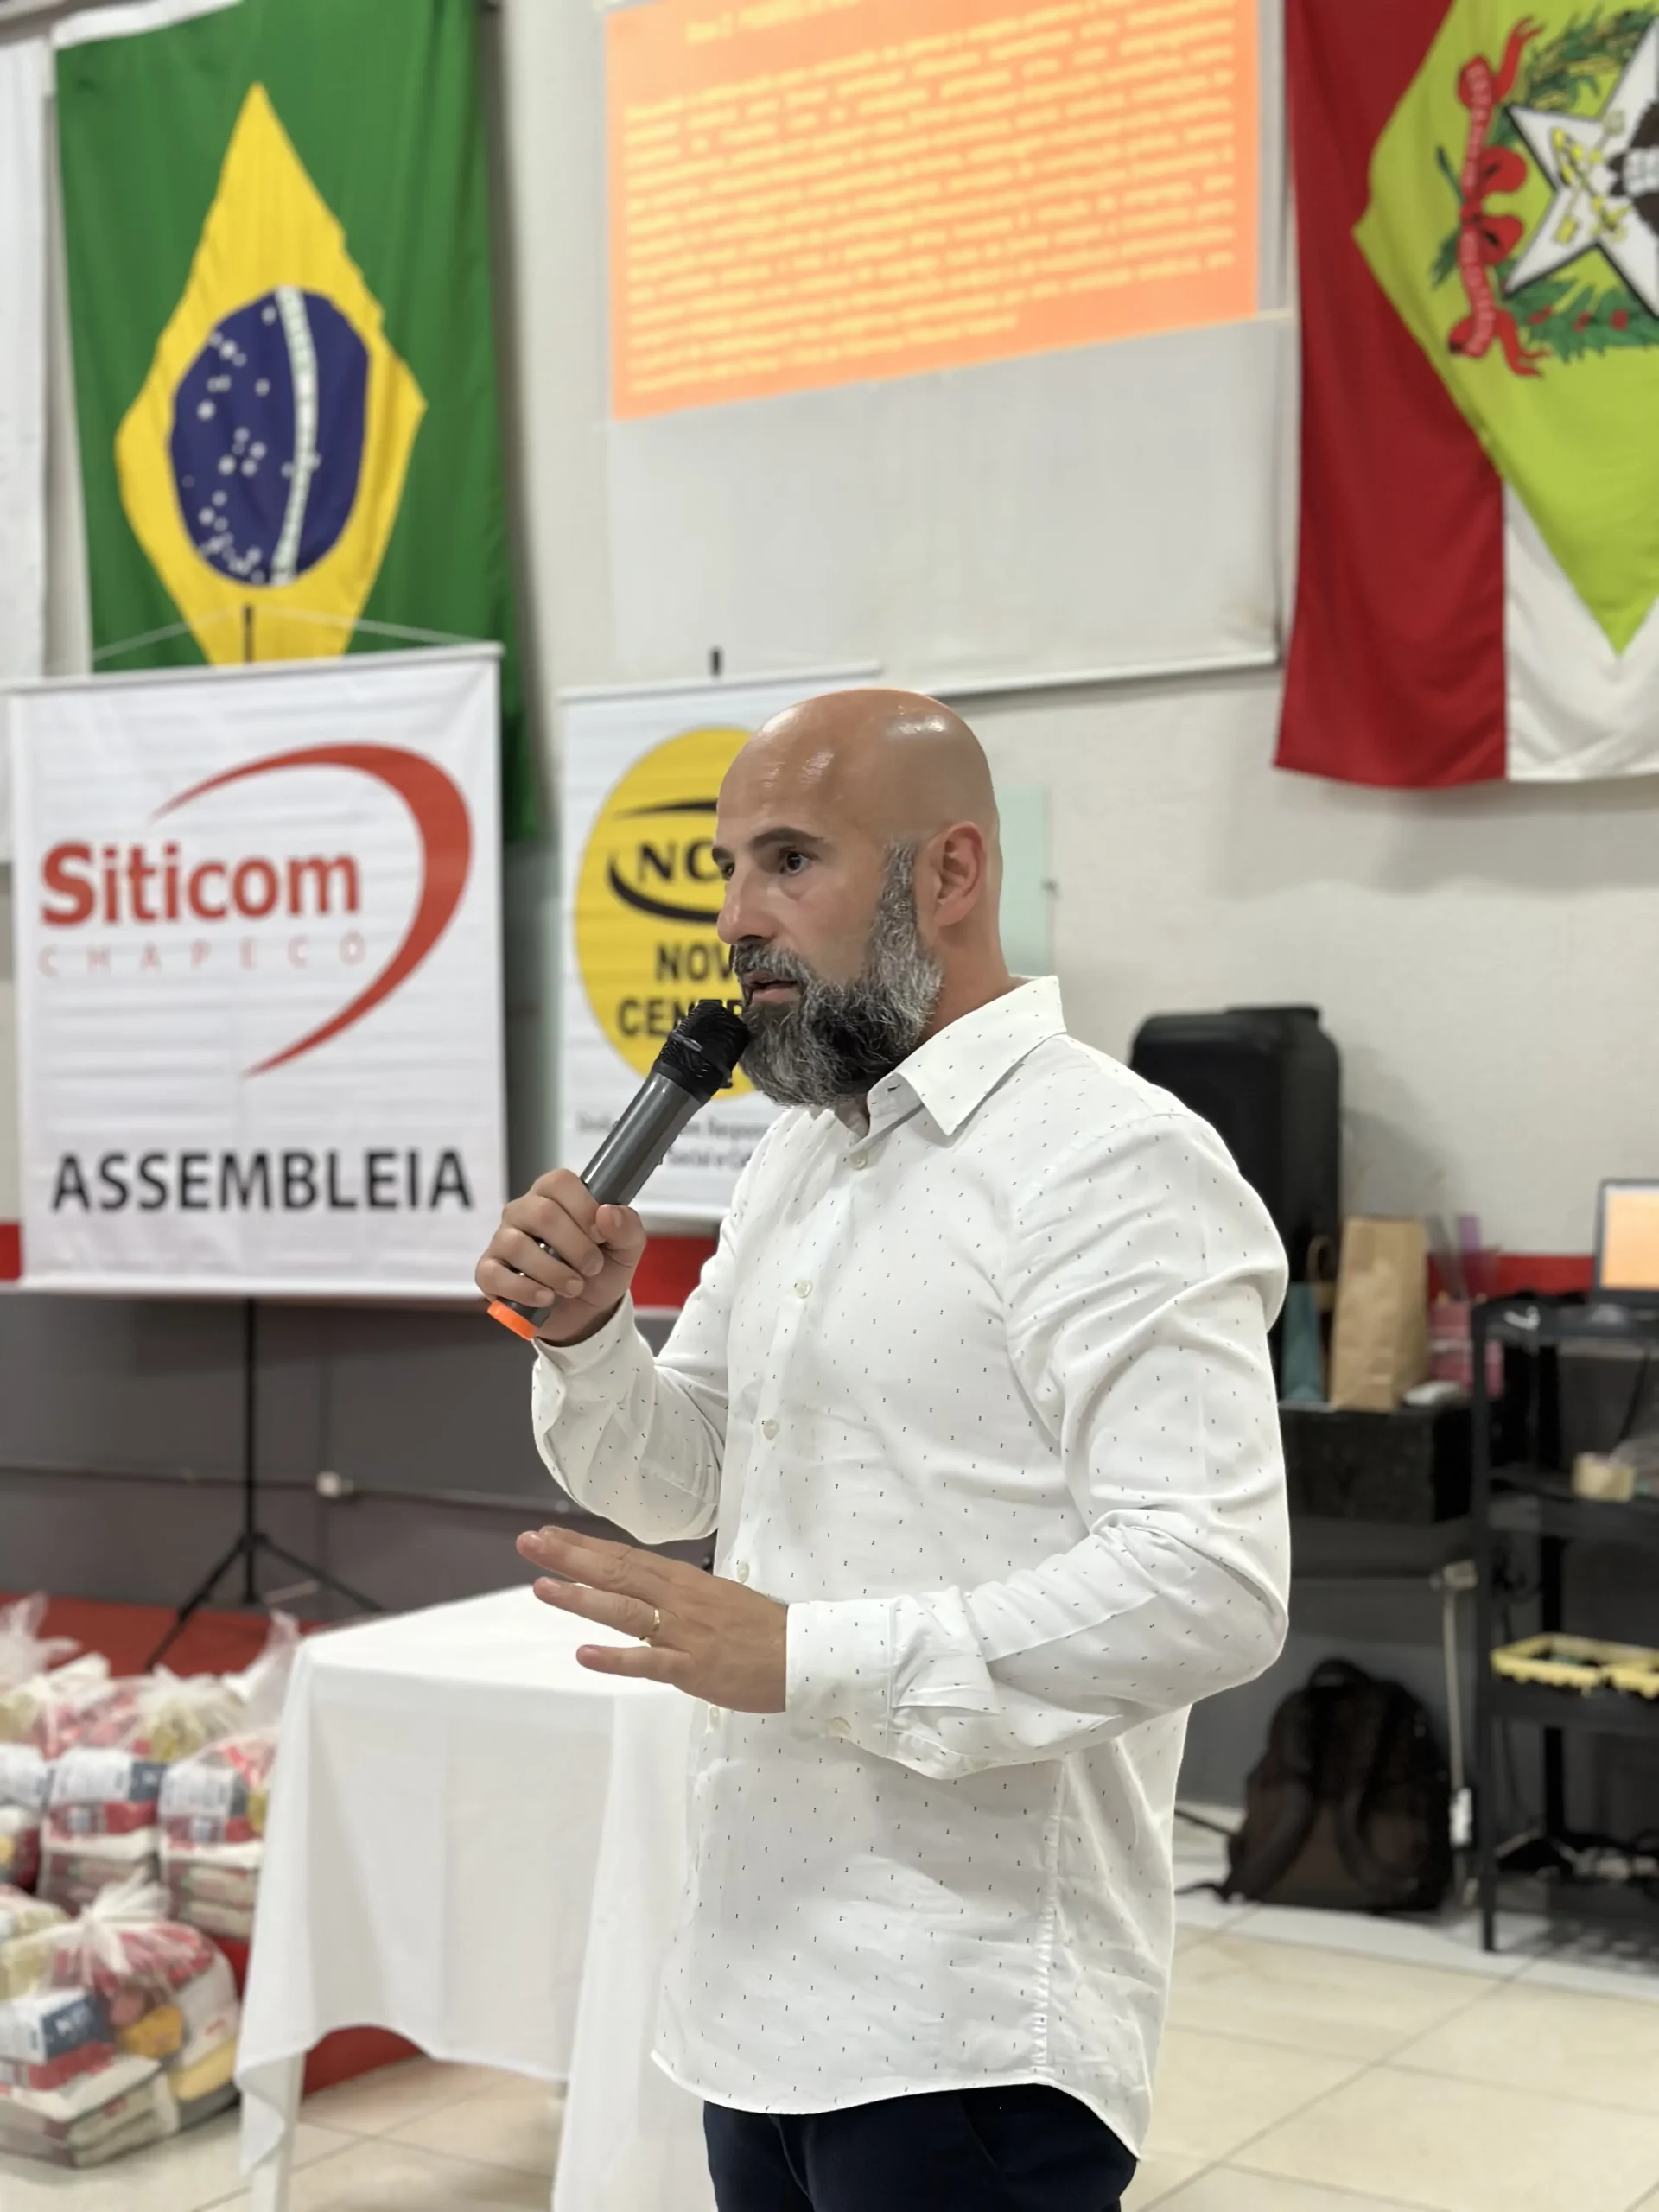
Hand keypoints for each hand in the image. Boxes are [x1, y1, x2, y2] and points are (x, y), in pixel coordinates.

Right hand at [476, 1171, 646, 1343]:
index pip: (559, 1182)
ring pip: (518, 1245)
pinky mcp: (489, 1271)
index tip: (601, 1235)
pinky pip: (494, 1274)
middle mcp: (523, 1211)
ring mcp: (502, 1240)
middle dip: (575, 1246)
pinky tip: (546, 1298)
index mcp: (555, 1195)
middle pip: (541, 1214)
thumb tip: (608, 1213)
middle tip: (592, 1268)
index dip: (584, 1208)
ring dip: (553, 1272)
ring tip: (574, 1287)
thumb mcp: (626, 1249)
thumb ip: (627, 1227)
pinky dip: (525, 1290)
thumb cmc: (602, 1269)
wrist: (587, 1313)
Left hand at [517, 1527, 786, 1712]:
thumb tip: (647, 1589)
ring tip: (543, 1588)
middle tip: (529, 1544)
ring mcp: (684, 1633)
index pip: (627, 1558)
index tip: (550, 1535)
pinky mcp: (693, 1668)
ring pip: (625, 1611)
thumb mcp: (719, 1599)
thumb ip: (680, 1595)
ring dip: (581, 1599)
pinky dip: (615, 1657)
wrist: (804, 1656)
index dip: (585, 1546)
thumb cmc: (763, 1630)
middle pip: (617, 1574)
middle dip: (570, 1558)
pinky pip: (648, 1662)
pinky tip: (583, 1654)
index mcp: (686, 1582)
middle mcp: (679, 1601)